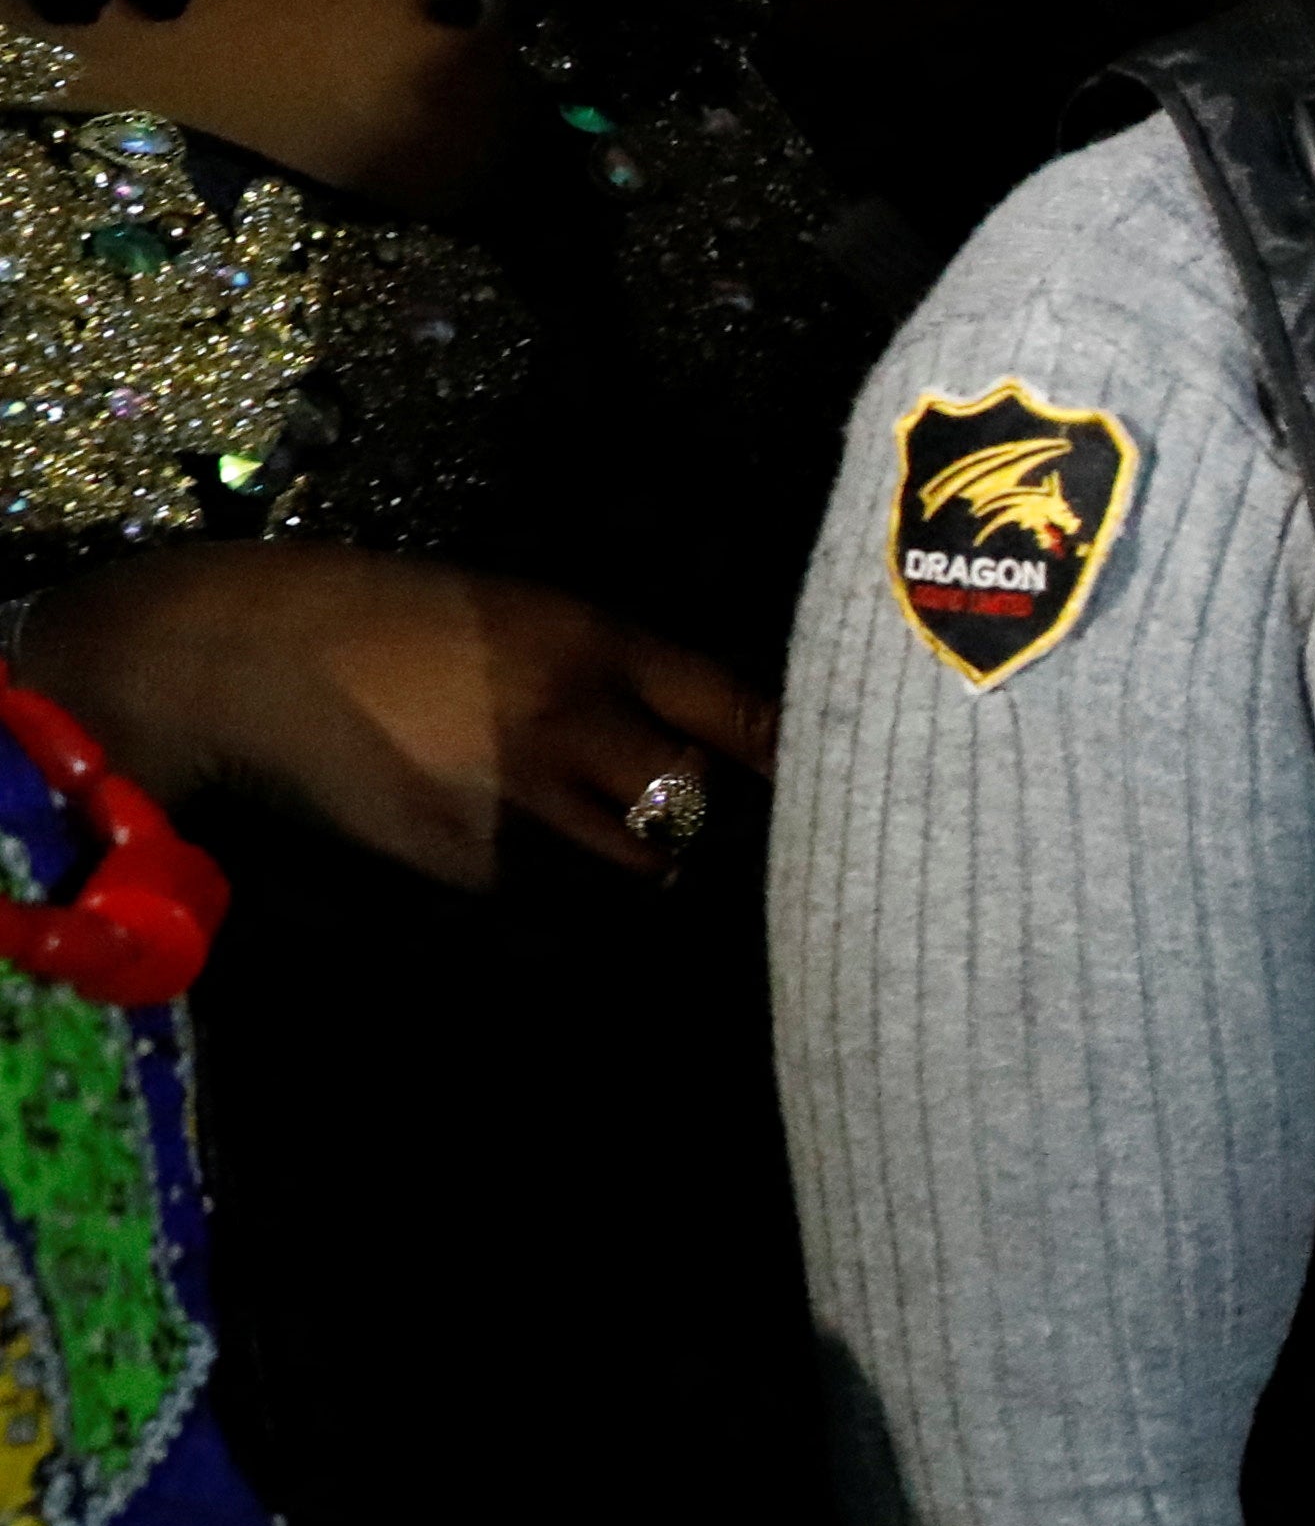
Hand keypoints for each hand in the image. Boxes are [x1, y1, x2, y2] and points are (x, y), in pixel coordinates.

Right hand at [25, 541, 773, 888]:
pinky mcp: (465, 864)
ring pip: (643, 870)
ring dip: (661, 877)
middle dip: (733, 834)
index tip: (858, 789)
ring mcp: (518, 801)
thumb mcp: (523, 614)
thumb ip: (619, 671)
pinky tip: (578, 903)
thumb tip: (709, 731)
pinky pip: (557, 904)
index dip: (799, 762)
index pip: (740, 714)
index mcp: (595, 643)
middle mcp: (572, 723)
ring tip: (672, 881)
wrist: (246, 655)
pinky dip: (579, 911)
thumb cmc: (395, 620)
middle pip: (704, 807)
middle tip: (759, 851)